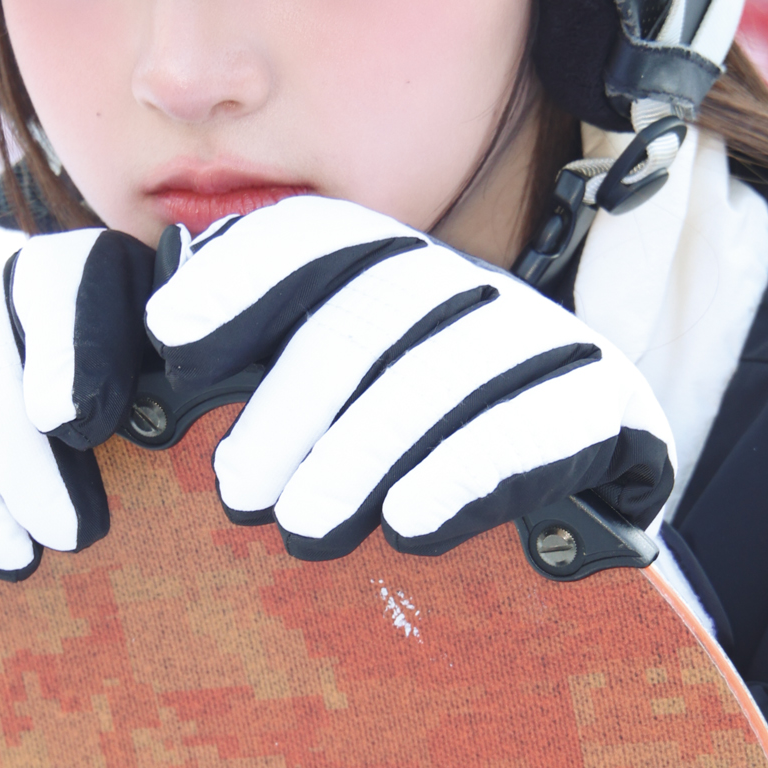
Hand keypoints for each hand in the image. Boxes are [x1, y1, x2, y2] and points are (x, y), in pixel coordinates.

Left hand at [146, 197, 674, 559]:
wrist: (580, 528)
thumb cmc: (421, 477)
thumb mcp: (331, 423)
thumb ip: (252, 375)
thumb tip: (154, 339)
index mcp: (405, 276)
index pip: (322, 239)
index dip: (242, 276)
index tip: (166, 338)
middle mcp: (479, 290)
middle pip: (375, 307)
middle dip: (293, 398)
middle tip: (237, 492)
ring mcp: (553, 342)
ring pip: (448, 369)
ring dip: (365, 448)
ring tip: (303, 527)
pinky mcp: (613, 408)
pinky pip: (537, 427)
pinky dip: (465, 473)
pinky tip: (411, 525)